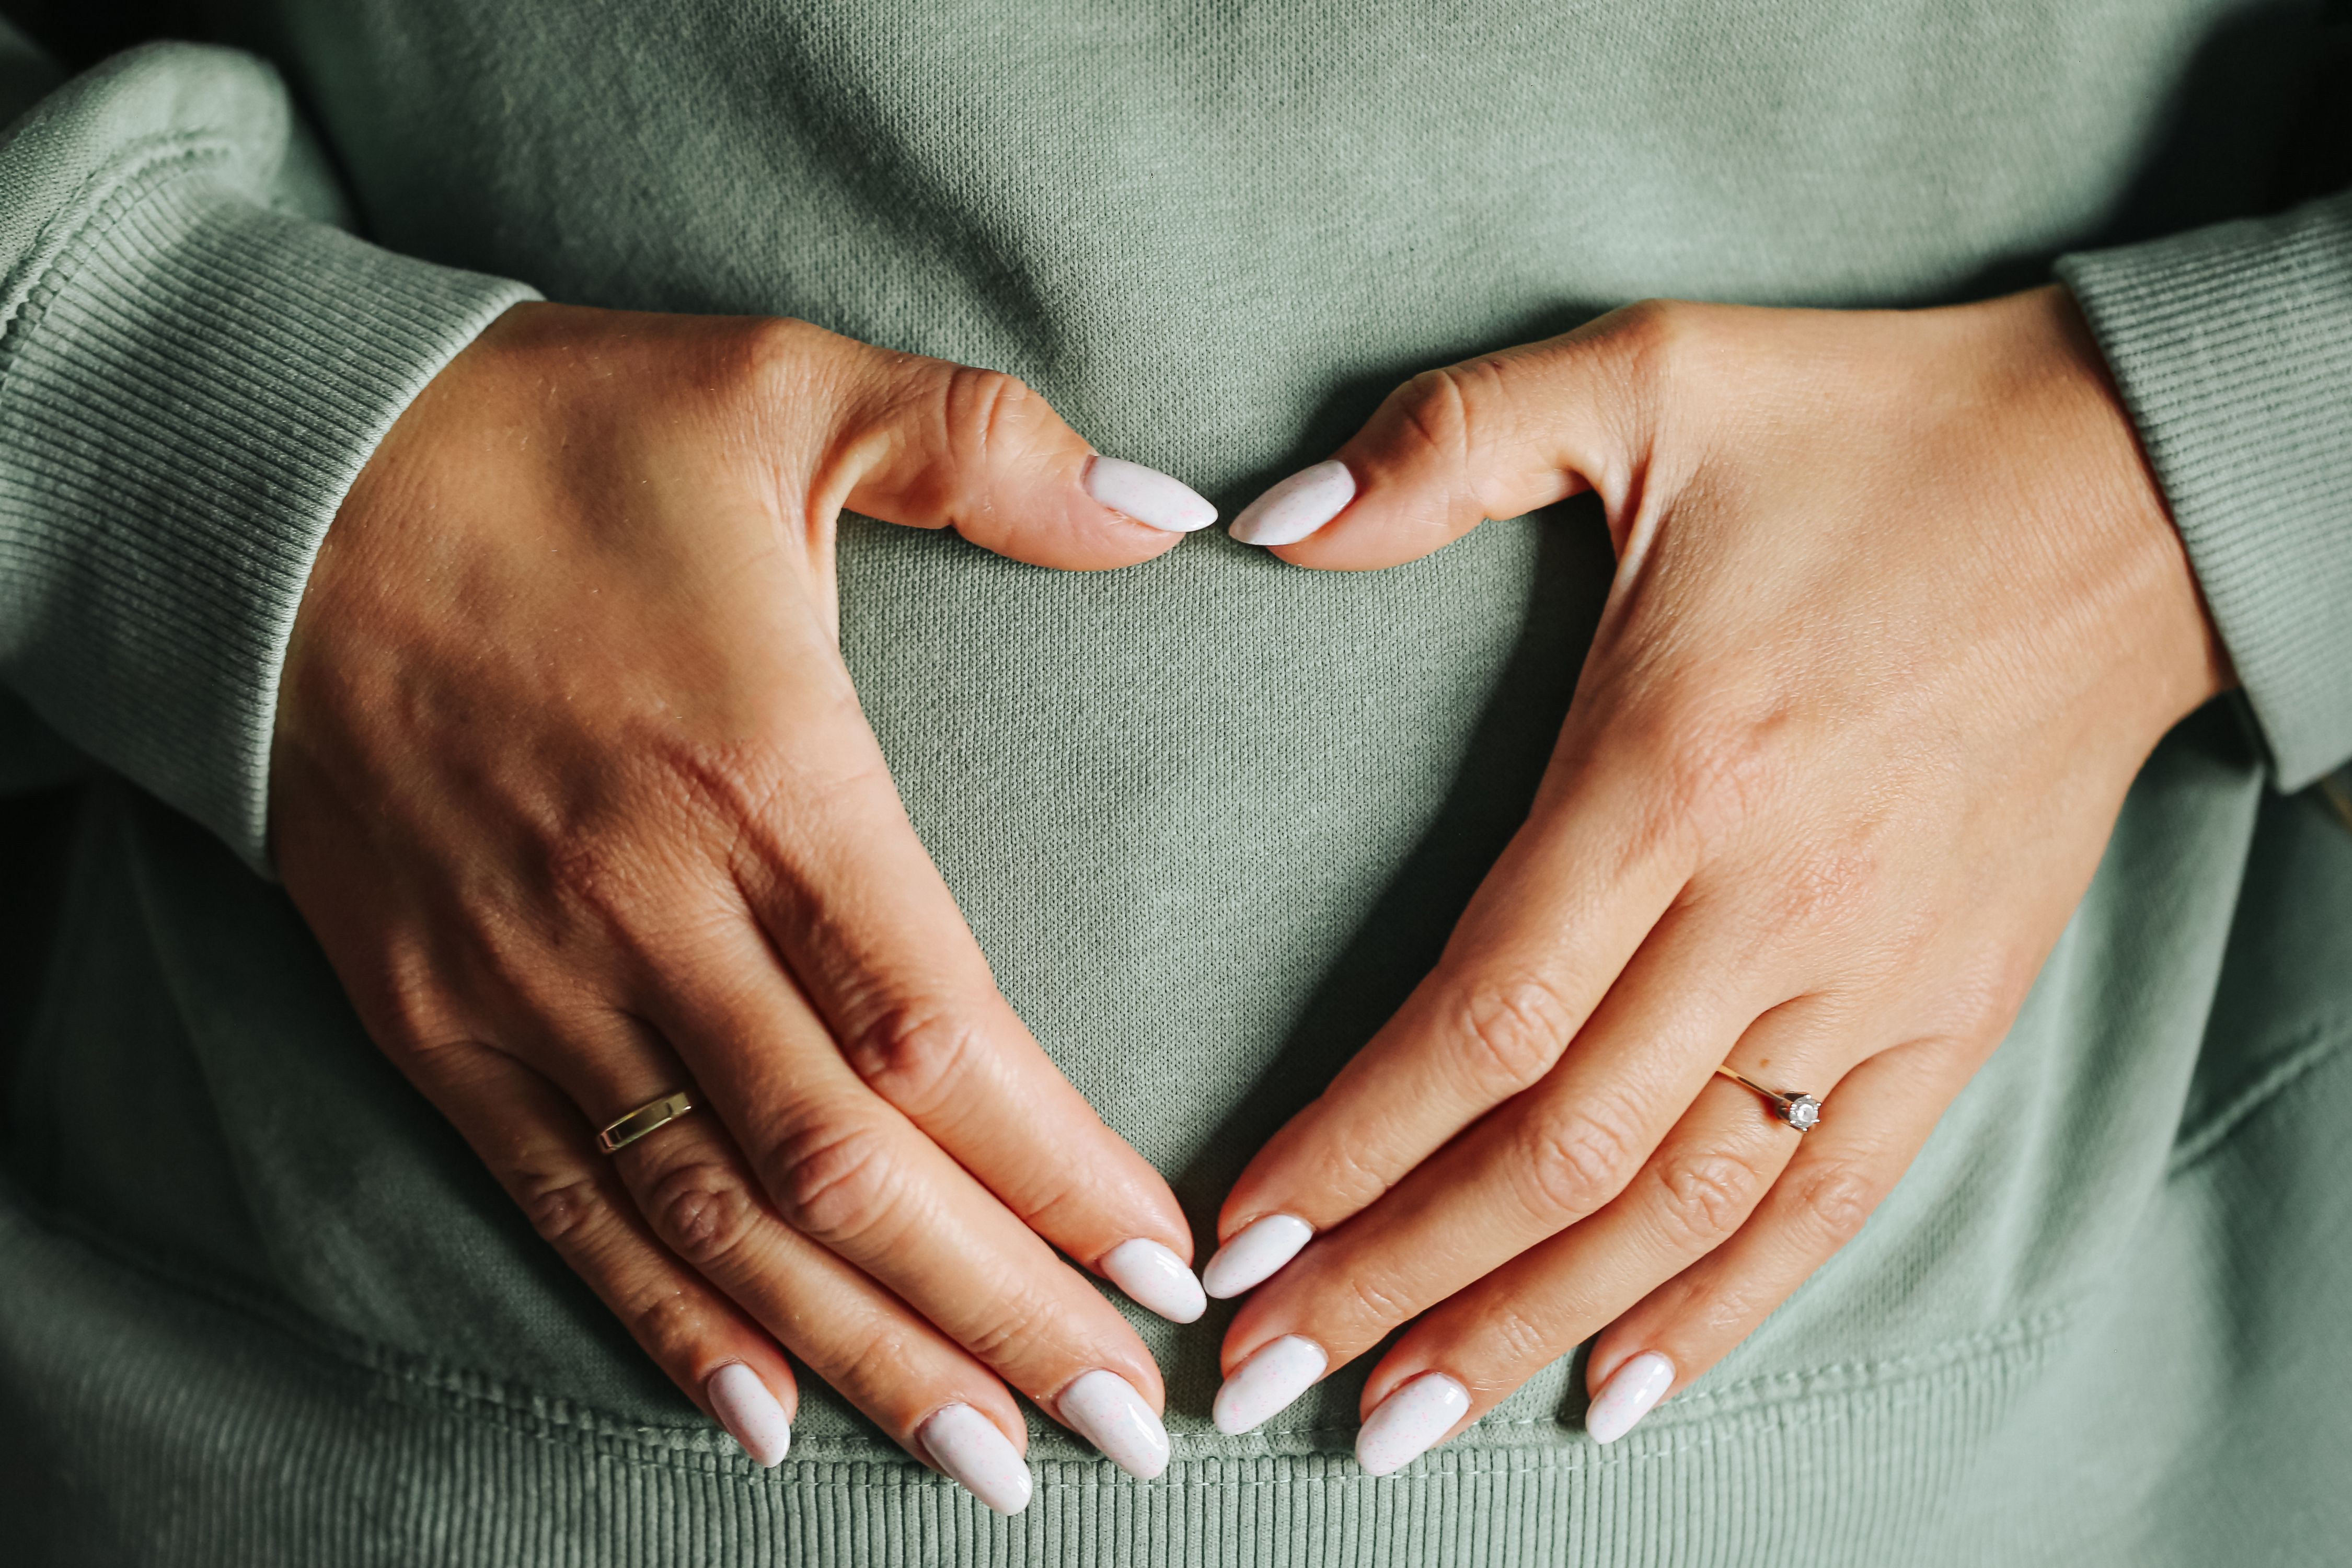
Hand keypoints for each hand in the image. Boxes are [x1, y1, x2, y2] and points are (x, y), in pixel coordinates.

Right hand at [271, 303, 1219, 1508]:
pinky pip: (560, 1202)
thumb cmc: (549, 435)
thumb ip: (994, 449)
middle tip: (1128, 1427)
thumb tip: (1175, 512)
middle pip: (848, 1168)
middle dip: (1000, 1311)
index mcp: (761, 770)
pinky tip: (762, 1415)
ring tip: (988, 1462)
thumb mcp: (787, 387)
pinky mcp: (435, 1015)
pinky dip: (662, 1321)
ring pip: (717, 1220)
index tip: (1169, 1265)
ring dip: (865, 1354)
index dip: (1060, 1171)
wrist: (267, 478)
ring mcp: (530, 980)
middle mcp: (647, 907)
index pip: (938, 1030)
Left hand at [1200, 286, 2231, 1469]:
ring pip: (1679, 1201)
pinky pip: (1829, 1191)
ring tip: (1403, 1416)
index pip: (1478, 1020)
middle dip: (1397, 1276)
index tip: (1241, 1239)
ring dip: (1526, 1320)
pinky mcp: (1954, 1008)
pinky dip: (1725, 1302)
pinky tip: (1621, 1387)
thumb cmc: (1870, 429)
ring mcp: (1873, 974)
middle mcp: (1769, 903)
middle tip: (1265, 1376)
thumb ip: (1444, 444)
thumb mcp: (1646, 374)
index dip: (1349, 1148)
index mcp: (1668, 770)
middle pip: (1555, 1149)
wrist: (2123, 486)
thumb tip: (1266, 516)